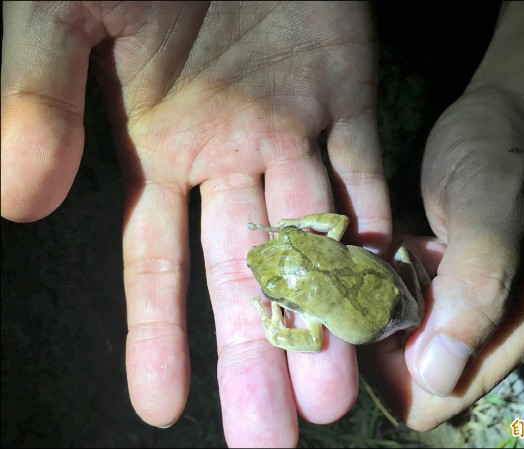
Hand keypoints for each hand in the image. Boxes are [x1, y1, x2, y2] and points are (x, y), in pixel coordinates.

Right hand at [1, 2, 389, 445]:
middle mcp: (231, 157)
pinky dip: (375, 235)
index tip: (163, 410)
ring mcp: (294, 131)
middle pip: (246, 276)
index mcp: (162, 150)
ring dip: (323, 318)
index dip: (157, 335)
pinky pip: (367, 176)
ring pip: (313, 242)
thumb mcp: (62, 15)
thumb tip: (15, 201)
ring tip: (330, 401)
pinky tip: (380, 302)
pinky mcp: (348, 95)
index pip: (158, 264)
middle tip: (270, 440)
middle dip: (256, 357)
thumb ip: (38, 99)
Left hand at [361, 87, 523, 429]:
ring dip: (372, 318)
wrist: (499, 118)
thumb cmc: (499, 154)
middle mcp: (493, 328)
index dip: (393, 374)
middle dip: (377, 346)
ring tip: (358, 272)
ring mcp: (466, 307)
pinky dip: (378, 295)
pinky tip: (370, 261)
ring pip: (402, 346)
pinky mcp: (445, 286)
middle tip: (349, 291)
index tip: (359, 320)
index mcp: (518, 323)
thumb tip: (440, 376)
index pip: (443, 393)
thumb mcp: (490, 209)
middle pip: (416, 378)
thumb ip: (477, 288)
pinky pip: (400, 311)